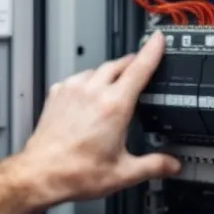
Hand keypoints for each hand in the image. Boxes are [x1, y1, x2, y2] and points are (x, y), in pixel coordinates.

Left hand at [20, 33, 179, 202]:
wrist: (41, 173)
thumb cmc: (75, 172)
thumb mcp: (124, 173)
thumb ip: (154, 166)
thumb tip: (172, 164)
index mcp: (114, 106)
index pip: (139, 68)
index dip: (152, 51)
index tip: (158, 39)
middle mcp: (92, 92)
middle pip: (119, 64)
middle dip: (133, 63)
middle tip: (142, 67)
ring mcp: (72, 90)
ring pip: (97, 69)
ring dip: (110, 72)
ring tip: (116, 85)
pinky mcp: (57, 94)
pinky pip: (78, 78)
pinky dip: (88, 81)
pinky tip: (90, 95)